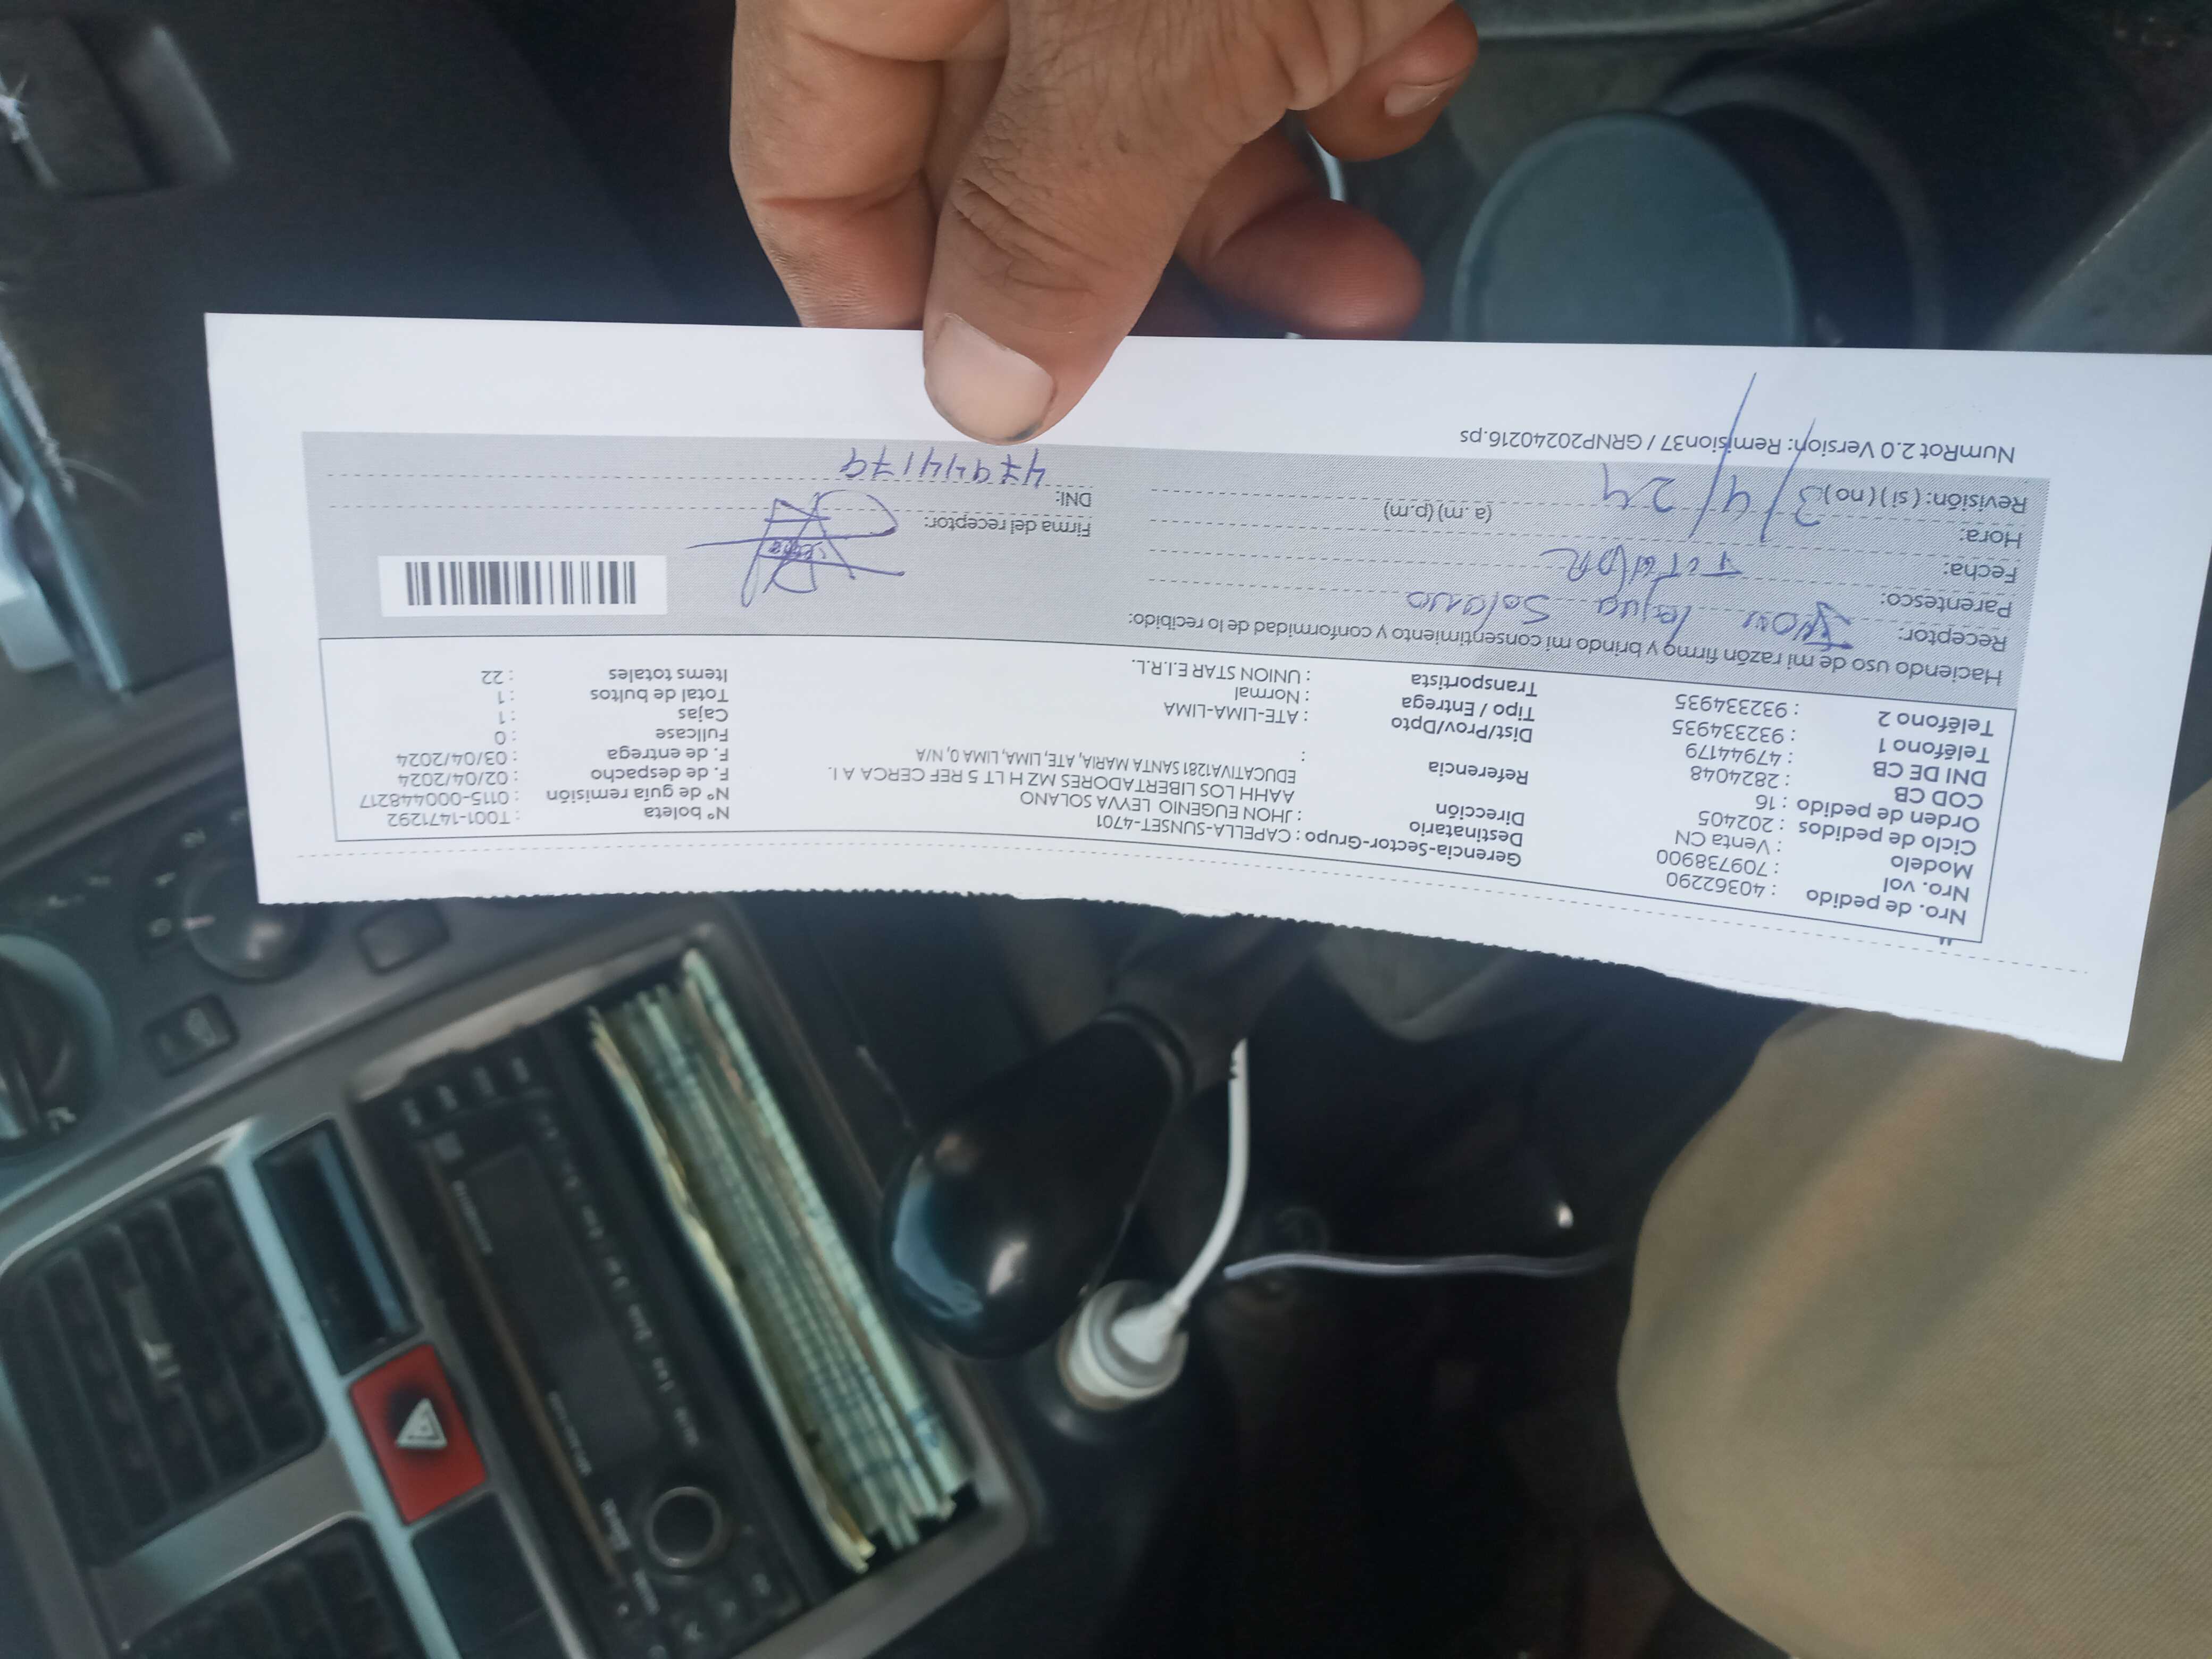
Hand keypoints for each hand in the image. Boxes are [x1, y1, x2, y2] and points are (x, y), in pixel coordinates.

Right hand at [730, 0, 1477, 441]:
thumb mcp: (1141, 19)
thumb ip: (1051, 210)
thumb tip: (977, 383)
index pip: (811, 162)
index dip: (888, 308)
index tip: (989, 423)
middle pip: (1013, 172)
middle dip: (1138, 280)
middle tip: (1221, 380)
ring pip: (1167, 127)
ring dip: (1280, 211)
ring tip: (1367, 275)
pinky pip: (1286, 37)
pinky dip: (1363, 72)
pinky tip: (1411, 54)